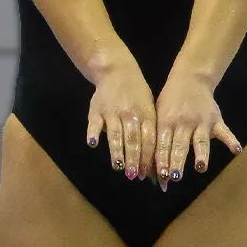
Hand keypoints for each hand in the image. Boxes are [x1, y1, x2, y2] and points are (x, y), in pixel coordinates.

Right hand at [86, 67, 156, 181]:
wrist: (116, 70)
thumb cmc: (137, 94)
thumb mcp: (149, 108)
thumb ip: (149, 133)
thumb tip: (153, 163)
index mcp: (146, 114)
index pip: (148, 139)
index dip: (147, 157)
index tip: (146, 174)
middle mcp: (129, 113)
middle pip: (132, 139)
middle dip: (133, 159)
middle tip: (132, 176)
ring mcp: (112, 111)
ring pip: (115, 133)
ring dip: (117, 151)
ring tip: (118, 166)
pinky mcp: (96, 109)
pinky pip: (94, 122)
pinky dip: (93, 132)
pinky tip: (93, 143)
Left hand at [154, 73, 242, 191]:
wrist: (190, 78)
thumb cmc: (170, 101)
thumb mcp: (158, 114)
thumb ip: (156, 140)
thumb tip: (151, 168)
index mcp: (166, 122)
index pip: (163, 144)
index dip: (162, 160)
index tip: (161, 177)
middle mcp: (183, 122)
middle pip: (180, 145)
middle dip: (177, 161)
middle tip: (175, 178)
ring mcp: (201, 121)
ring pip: (200, 140)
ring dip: (200, 154)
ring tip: (200, 167)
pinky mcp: (216, 120)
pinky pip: (224, 131)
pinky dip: (231, 140)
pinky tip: (237, 150)